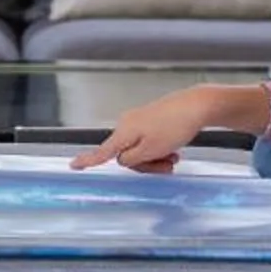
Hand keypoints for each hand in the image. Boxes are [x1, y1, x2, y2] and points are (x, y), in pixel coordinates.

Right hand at [72, 88, 214, 172]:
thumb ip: (131, 159)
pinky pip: (149, 141)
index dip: (88, 160)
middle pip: (127, 155)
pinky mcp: (151, 120)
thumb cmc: (174, 126)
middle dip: (146, 165)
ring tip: (174, 158)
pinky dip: (160, 149)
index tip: (73, 165)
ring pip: (141, 150)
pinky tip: (174, 150)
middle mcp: (127, 124)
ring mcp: (140, 121)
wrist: (197, 105)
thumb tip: (121, 160)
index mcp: (124, 132)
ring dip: (156, 159)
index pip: (102, 151)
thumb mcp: (151, 150)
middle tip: (167, 166)